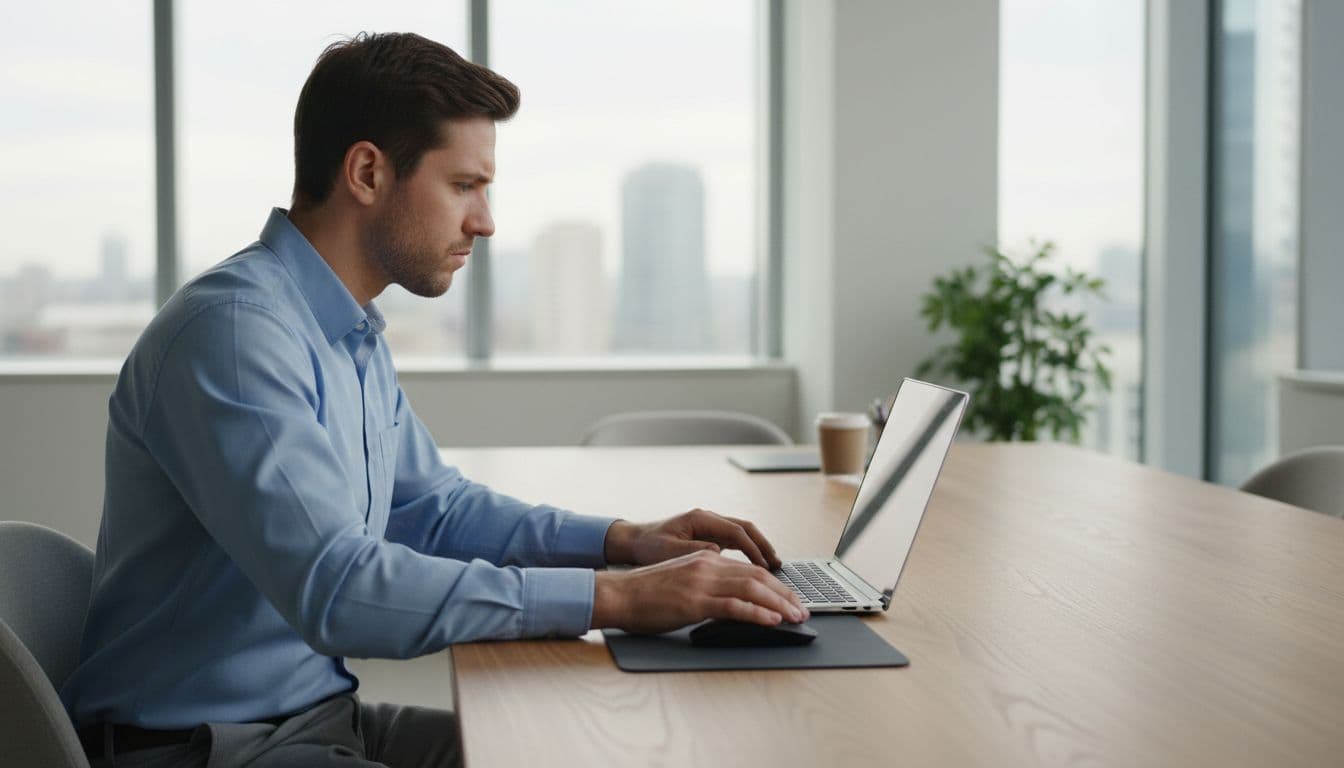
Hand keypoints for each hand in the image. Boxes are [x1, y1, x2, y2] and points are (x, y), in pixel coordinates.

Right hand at [591, 550, 808, 633]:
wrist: (617, 594)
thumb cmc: (644, 593)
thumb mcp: (681, 581)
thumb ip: (706, 585)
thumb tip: (730, 600)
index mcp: (706, 560)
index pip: (750, 570)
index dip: (775, 585)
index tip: (791, 599)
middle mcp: (708, 566)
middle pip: (758, 577)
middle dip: (785, 595)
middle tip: (802, 610)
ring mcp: (701, 583)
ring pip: (752, 589)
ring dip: (779, 604)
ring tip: (795, 617)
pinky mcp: (694, 601)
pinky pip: (734, 606)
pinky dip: (757, 613)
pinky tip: (772, 621)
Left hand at [603, 509, 782, 569]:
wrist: (634, 541)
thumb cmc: (648, 546)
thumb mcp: (669, 550)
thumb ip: (694, 551)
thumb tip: (717, 552)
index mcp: (700, 519)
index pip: (736, 532)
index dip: (753, 550)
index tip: (764, 567)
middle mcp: (708, 518)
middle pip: (745, 528)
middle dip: (763, 546)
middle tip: (777, 565)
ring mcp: (709, 526)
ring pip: (742, 534)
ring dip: (758, 548)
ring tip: (772, 567)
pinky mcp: (707, 535)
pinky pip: (734, 541)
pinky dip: (747, 552)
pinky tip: (754, 567)